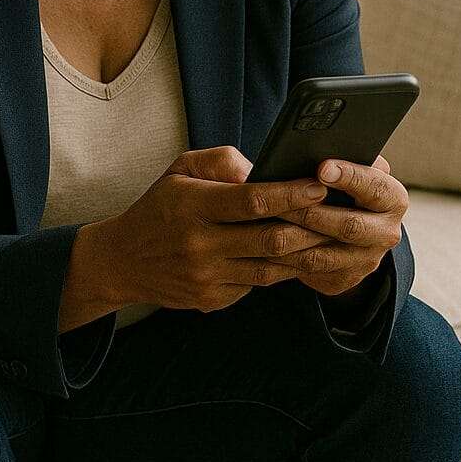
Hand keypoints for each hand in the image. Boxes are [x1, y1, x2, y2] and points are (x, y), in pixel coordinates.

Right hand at [62, 147, 333, 326]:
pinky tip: (301, 256)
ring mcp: (207, 277)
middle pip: (269, 238)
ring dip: (305, 253)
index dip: (290, 194)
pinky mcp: (212, 300)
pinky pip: (257, 284)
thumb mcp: (179, 169)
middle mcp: (200, 244)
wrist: (122, 262)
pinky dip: (281, 270)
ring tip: (331, 236)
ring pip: (270, 267)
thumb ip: (220, 161)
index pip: (251, 200)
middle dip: (309, 226)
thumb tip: (261, 170)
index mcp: (191, 205)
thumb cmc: (159, 207)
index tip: (318, 184)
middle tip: (337, 213)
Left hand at [271, 154, 407, 298]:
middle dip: (312, 212)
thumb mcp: (350, 166)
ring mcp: (367, 259)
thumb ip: (343, 155)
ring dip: (294, 238)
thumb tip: (314, 146)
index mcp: (392, 198)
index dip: (349, 176)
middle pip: (350, 226)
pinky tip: (267, 246)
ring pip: (327, 254)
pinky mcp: (347, 278)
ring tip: (267, 222)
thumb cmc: (344, 182)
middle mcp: (386, 232)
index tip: (322, 167)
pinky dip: (288, 260)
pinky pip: (314, 272)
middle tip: (282, 202)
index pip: (375, 186)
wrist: (352, 223)